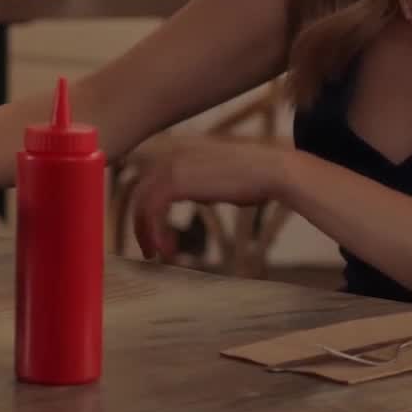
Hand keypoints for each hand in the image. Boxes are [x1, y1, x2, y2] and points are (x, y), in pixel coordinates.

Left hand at [129, 136, 294, 261]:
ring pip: (143, 205)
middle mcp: (169, 158)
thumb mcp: (217, 179)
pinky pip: (153, 210)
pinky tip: (167, 251)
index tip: (157, 236)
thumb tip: (197, 195)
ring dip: (148, 233)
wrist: (271, 172)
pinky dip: (156, 232)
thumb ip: (201, 183)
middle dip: (142, 225)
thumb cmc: (252, 180)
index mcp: (178, 156)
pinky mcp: (176, 181)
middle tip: (151, 252)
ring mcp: (170, 167)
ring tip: (158, 255)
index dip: (149, 213)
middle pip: (140, 195)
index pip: (149, 185)